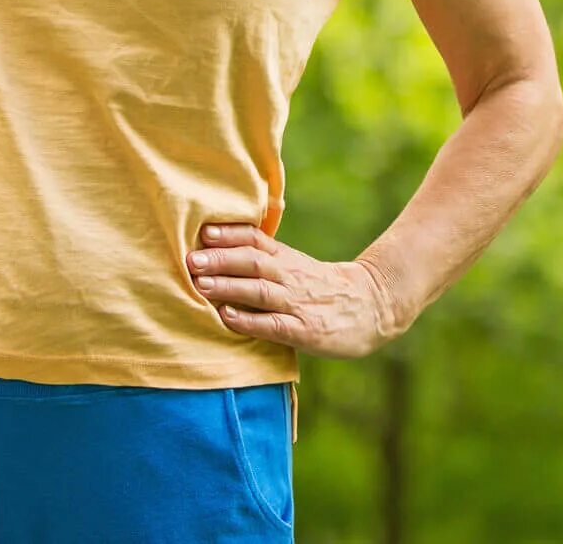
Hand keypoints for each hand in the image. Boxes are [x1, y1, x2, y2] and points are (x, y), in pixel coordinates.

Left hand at [188, 222, 402, 357]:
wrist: (373, 307)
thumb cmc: (325, 288)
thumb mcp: (298, 265)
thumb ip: (266, 258)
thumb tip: (221, 249)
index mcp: (287, 259)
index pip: (256, 239)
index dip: (230, 234)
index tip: (203, 231)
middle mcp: (290, 276)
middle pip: (252, 262)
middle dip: (220, 259)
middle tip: (190, 258)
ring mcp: (297, 303)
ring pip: (259, 290)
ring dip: (228, 286)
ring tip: (200, 284)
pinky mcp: (305, 331)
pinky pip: (273, 324)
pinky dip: (249, 320)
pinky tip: (227, 318)